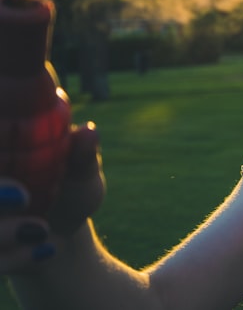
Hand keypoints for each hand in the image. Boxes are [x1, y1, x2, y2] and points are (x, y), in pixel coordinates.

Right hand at [0, 122, 104, 273]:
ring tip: (41, 230)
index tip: (14, 168)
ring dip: (4, 231)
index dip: (0, 144)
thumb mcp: (81, 173)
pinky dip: (16, 258)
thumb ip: (81, 154)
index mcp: (4, 158)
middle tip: (22, 196)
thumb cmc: (70, 190)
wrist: (63, 234)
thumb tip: (89, 130)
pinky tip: (46, 250)